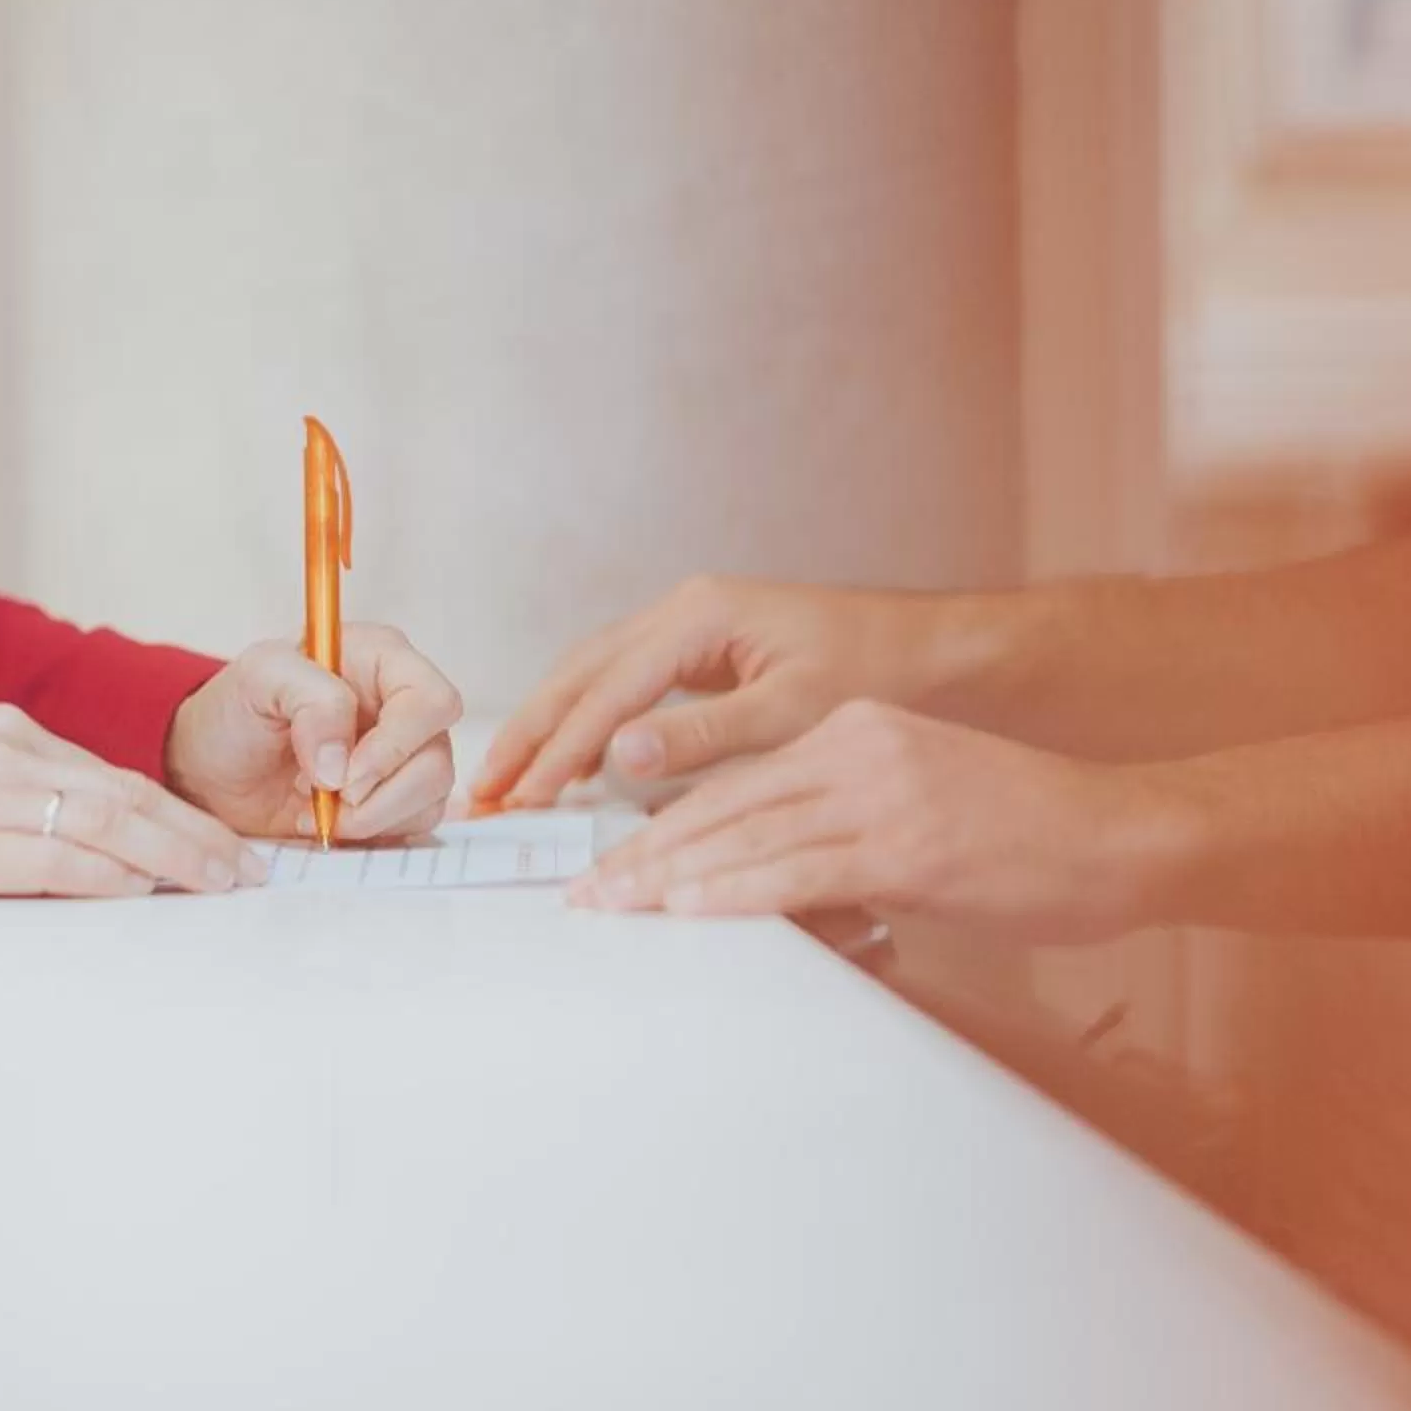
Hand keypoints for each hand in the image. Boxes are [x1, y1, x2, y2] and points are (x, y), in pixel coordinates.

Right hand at [0, 704, 265, 898]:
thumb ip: (16, 793)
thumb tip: (85, 836)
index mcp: (5, 733)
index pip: (112, 774)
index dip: (174, 812)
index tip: (219, 841)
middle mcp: (3, 754)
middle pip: (124, 794)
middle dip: (194, 835)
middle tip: (245, 870)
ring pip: (101, 822)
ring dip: (170, 855)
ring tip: (216, 885)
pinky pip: (46, 860)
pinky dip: (100, 874)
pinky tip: (138, 890)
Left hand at [166, 624, 464, 840]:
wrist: (211, 767)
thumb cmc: (235, 709)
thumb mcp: (259, 678)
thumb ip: (310, 700)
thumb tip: (342, 764)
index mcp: (382, 659)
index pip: (431, 701)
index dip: (397, 745)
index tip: (345, 777)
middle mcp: (402, 707)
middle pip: (436, 759)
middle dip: (380, 793)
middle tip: (324, 799)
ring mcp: (403, 756)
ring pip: (430, 798)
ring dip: (369, 817)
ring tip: (313, 806)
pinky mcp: (395, 799)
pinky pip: (411, 825)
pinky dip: (367, 833)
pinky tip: (322, 818)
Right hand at [475, 577, 991, 812]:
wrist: (930, 649)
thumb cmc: (875, 672)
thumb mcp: (793, 711)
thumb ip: (703, 735)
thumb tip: (617, 755)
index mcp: (700, 616)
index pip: (608, 690)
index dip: (559, 749)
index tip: (523, 800)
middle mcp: (684, 610)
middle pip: (579, 672)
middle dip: (528, 732)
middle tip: (480, 791)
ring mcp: (687, 624)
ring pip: (591, 674)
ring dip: (546, 726)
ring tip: (503, 781)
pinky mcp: (697, 647)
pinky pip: (619, 681)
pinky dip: (583, 720)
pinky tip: (567, 761)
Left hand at [567, 701, 1190, 944]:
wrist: (1123, 836)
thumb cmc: (1033, 839)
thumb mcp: (924, 818)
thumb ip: (849, 842)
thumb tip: (787, 892)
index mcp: (858, 733)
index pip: (739, 780)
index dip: (667, 823)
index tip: (616, 862)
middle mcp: (860, 749)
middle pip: (727, 803)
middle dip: (646, 854)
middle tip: (585, 892)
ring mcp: (883, 794)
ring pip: (749, 835)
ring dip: (670, 877)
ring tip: (611, 908)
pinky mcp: (907, 845)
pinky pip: (798, 871)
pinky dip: (733, 892)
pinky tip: (687, 910)